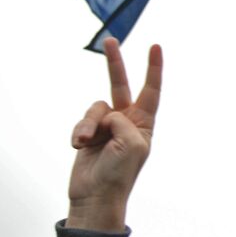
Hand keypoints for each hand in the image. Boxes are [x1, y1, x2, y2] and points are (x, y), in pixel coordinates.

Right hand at [67, 37, 162, 231]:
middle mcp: (127, 121)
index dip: (153, 69)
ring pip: (96, 107)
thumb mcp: (132, 143)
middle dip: (115, 63)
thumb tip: (106, 114)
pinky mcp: (88, 133)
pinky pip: (82, 121)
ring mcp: (106, 126)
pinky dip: (79, 132)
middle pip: (121, 85)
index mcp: (144, 123)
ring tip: (85, 142)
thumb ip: (121, 120)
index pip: (151, 90)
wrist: (96, 196)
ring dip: (88, 124)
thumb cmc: (120, 173)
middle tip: (110, 40)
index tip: (155, 46)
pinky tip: (79, 146)